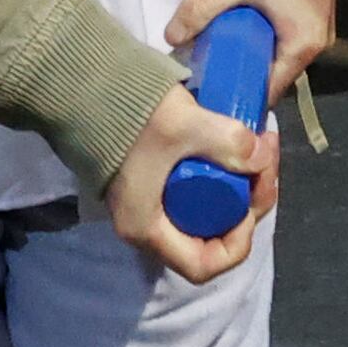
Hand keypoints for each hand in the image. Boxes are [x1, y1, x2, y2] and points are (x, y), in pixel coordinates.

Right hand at [105, 86, 272, 283]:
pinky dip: (218, 168)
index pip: (201, 265)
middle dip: (246, 202)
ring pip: (204, 208)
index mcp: (147, 228)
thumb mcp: (183, 126)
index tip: (251, 202)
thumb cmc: (127, 114)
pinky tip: (234, 139)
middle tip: (265, 161)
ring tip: (258, 144)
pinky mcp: (150, 173)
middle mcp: (145, 222)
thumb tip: (263, 157)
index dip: (237, 243)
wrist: (82, 81)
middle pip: (209, 234)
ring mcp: (146, 197)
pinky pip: (193, 185)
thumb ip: (228, 142)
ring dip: (236, 182)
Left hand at [170, 0, 339, 92]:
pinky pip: (282, 39)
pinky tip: (236, 35)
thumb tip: (170, 38)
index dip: (238, 94)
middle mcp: (317, 44)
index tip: (210, 95)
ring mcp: (317, 29)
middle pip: (273, 74)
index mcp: (303, 45)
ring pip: (277, 56)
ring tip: (217, 56)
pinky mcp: (310, 14)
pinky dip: (261, 40)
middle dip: (240, 76)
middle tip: (207, 76)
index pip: (268, 90)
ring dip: (250, 56)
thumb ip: (199, 8)